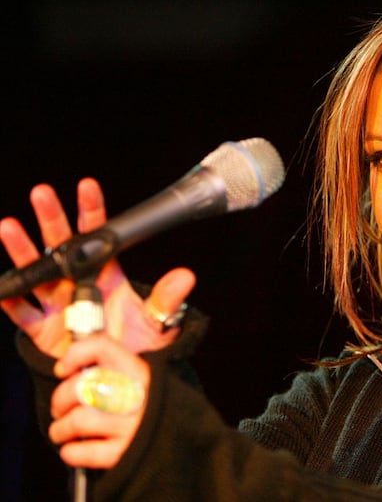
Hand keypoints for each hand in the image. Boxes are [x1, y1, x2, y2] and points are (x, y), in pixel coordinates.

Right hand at [0, 178, 195, 357]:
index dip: (92, 210)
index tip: (87, 186)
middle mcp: (77, 281)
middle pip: (62, 243)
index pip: (99, 234)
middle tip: (42, 193)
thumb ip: (167, 299)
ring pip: (36, 271)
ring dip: (22, 250)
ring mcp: (57, 301)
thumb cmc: (137, 341)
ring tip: (9, 226)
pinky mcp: (42, 328)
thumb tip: (186, 277)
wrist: (119, 374)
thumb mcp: (157, 320)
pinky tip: (3, 285)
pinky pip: (23, 312)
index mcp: (106, 273)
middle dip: (52, 218)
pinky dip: (12, 299)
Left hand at [49, 334, 148, 468]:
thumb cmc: (160, 407)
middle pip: (80, 387)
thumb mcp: (150, 377)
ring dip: (60, 429)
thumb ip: (120, 369)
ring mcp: (131, 425)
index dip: (75, 355)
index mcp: (141, 371)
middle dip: (60, 400)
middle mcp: (136, 395)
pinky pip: (83, 452)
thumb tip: (76, 369)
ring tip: (62, 432)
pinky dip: (71, 451)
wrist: (188, 437)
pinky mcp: (125, 453)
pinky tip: (74, 449)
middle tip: (60, 409)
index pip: (102, 347)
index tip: (63, 369)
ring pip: (77, 421)